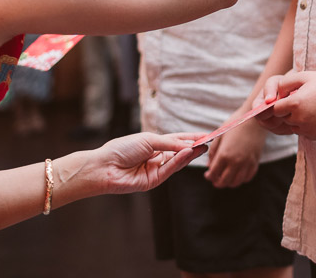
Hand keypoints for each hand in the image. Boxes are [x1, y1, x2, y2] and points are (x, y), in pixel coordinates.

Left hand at [87, 132, 204, 194]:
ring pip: (177, 161)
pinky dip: (180, 161)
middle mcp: (157, 157)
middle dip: (194, 147)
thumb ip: (170, 143)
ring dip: (190, 154)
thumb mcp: (149, 140)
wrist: (106, 166)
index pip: (177, 140)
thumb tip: (189, 144)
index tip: (206, 134)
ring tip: (202, 146)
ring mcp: (156, 169)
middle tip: (209, 141)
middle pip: (180, 152)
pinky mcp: (154, 181)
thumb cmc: (123, 149)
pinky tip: (187, 152)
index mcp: (154, 144)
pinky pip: (170, 170)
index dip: (192, 138)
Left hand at [204, 114, 265, 187]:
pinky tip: (238, 174)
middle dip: (218, 182)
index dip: (209, 176)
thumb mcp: (219, 135)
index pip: (214, 173)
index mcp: (224, 154)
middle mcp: (236, 161)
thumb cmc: (235, 123)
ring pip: (236, 182)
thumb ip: (213, 151)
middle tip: (215, 180)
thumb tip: (209, 166)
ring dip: (229, 183)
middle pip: (224, 181)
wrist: (254, 118)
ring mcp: (247, 163)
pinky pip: (248, 177)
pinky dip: (241, 179)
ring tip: (226, 178)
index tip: (207, 175)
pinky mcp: (255, 162)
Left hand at [257, 70, 315, 139]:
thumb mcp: (304, 76)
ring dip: (297, 120)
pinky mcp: (315, 136)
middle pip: (284, 119)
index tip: (291, 98)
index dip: (281, 104)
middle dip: (289, 112)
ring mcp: (308, 129)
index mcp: (295, 103)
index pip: (275, 109)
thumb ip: (285, 83)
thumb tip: (275, 93)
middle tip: (303, 102)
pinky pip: (304, 132)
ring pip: (293, 127)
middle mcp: (300, 119)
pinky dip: (307, 126)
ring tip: (311, 108)